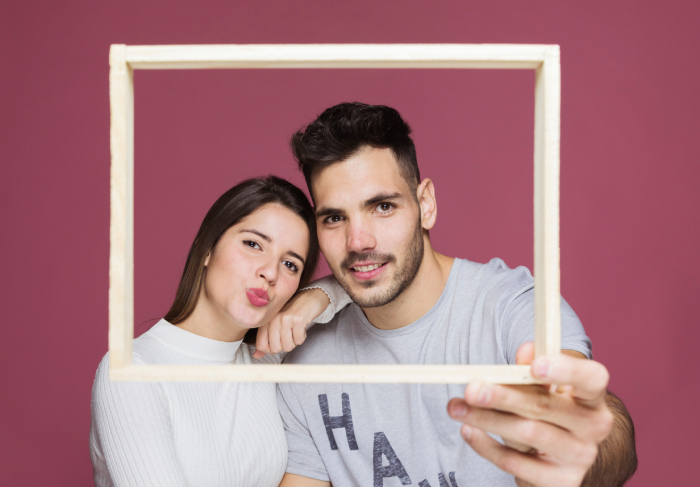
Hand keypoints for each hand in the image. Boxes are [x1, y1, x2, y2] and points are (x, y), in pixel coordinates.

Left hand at [252, 288, 329, 358]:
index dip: (270, 350)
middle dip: (285, 345)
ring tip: (296, 330)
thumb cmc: (293, 311)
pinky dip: (302, 337)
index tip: (279, 343)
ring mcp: (285, 319)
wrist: (310, 296)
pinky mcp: (297, 320)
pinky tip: (302, 327)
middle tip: (290, 335)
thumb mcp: (277, 323)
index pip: (261, 345)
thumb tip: (256, 355)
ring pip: (287, 346)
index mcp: (266, 321)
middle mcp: (273, 319)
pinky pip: (299, 340)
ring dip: (294, 342)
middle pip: (275, 348)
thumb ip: (266, 340)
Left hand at [447, 343, 613, 486]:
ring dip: (486, 418)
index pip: (592, 379)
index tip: (535, 365)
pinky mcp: (560, 482)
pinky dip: (486, 446)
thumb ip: (532, 368)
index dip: (566, 370)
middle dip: (503, 395)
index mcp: (592, 397)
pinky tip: (468, 430)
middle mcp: (592, 427)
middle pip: (545, 406)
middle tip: (471, 388)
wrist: (558, 460)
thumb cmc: (547, 412)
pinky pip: (515, 463)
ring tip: (455, 407)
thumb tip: (525, 350)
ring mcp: (579, 457)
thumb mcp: (542, 388)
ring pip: (526, 433)